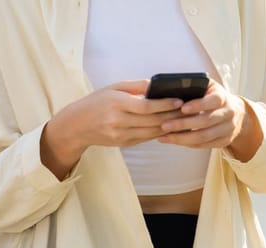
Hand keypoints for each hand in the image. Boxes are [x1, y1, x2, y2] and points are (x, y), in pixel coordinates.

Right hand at [52, 80, 185, 148]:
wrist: (77, 125)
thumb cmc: (96, 102)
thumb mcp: (113, 88)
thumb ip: (136, 86)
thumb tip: (158, 85)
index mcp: (116, 104)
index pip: (146, 106)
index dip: (165, 104)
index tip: (179, 100)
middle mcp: (118, 121)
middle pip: (152, 120)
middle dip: (173, 116)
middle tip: (188, 110)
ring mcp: (121, 135)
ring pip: (152, 132)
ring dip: (169, 126)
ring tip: (183, 119)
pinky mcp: (123, 144)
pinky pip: (146, 138)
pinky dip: (159, 132)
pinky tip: (169, 126)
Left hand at [157, 80, 252, 148]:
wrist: (235, 111)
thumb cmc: (212, 96)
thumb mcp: (207, 86)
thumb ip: (191, 85)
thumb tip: (162, 87)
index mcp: (223, 97)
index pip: (213, 101)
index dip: (199, 105)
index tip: (182, 108)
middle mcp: (229, 113)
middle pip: (206, 121)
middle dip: (183, 124)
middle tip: (164, 125)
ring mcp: (228, 129)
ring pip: (204, 136)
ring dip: (182, 138)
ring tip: (164, 136)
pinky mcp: (225, 141)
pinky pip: (204, 145)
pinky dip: (187, 143)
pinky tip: (172, 140)